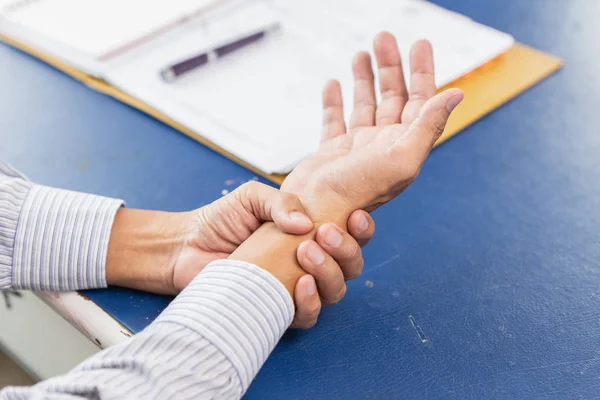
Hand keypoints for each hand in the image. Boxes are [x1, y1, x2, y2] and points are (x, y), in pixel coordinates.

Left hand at [106, 181, 373, 328]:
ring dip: (330, 273)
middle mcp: (310, 261)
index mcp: (310, 232)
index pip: (350, 234)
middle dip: (346, 250)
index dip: (362, 228)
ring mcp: (296, 286)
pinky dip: (310, 303)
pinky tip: (301, 286)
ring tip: (306, 253)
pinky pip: (308, 315)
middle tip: (324, 234)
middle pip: (351, 265)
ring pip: (336, 290)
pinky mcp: (278, 309)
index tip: (354, 216)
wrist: (187, 246)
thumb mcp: (252, 197)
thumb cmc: (221, 220)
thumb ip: (281, 201)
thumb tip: (307, 223)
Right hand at [282, 32, 463, 222]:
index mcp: (404, 146)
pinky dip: (334, 102)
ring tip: (361, 53)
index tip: (420, 44)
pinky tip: (333, 84)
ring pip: (365, 105)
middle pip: (393, 97)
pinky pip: (335, 121)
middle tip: (384, 38)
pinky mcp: (331, 153)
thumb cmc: (356, 192)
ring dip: (365, 79)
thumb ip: (428, 126)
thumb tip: (457, 94)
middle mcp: (383, 146)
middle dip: (391, 66)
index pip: (420, 101)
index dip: (422, 72)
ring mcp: (356, 148)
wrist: (315, 215)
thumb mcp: (400, 158)